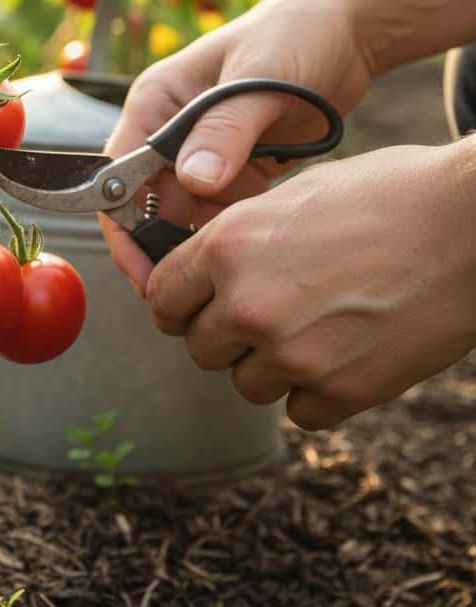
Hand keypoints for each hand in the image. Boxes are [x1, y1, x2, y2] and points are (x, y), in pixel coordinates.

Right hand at [102, 0, 373, 290]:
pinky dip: (226, 237)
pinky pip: (217, 214)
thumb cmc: (296, 33)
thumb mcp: (260, 77)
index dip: (122, 226)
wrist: (348, 28)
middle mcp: (168, 130)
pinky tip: (247, 259)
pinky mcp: (232, 168)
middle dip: (158, 247)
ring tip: (221, 283)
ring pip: (180, 216)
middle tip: (186, 294)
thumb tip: (193, 182)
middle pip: (143, 204)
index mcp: (156, 102)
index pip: (115, 174)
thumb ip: (226, 129)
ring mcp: (200, 152)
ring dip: (194, 247)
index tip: (146, 271)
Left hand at [144, 141, 475, 428]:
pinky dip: (317, 392)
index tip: (193, 309)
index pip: (162, 299)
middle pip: (199, 348)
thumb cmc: (388, 194)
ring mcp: (294, 352)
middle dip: (225, 336)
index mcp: (227, 246)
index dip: (177, 306)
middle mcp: (248, 302)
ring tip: (316, 329)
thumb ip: (239, 240)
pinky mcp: (343, 390)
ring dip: (270, 365)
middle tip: (265, 316)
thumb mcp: (292, 198)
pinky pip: (300, 412)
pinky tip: (345, 355)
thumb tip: (209, 273)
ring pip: (246, 384)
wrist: (471, 222)